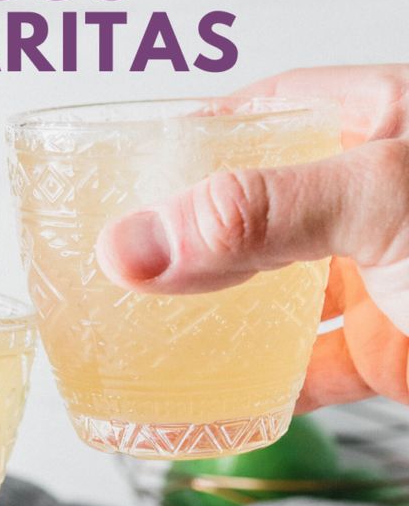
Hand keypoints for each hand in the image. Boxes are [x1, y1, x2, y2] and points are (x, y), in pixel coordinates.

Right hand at [97, 64, 408, 411]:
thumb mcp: (380, 199)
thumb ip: (261, 214)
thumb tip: (135, 241)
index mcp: (381, 125)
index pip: (270, 111)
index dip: (200, 133)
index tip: (131, 163)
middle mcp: (374, 199)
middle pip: (261, 208)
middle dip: (195, 231)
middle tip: (123, 253)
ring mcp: (385, 275)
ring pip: (285, 291)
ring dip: (226, 313)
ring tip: (151, 323)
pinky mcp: (393, 348)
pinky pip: (319, 367)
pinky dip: (273, 385)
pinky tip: (224, 395)